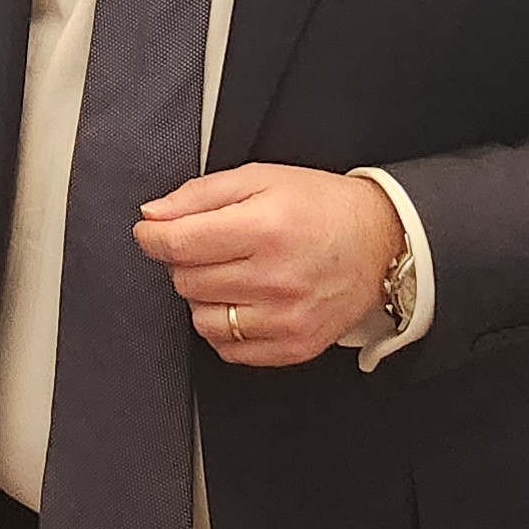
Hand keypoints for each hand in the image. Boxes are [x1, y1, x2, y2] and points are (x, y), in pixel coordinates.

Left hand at [134, 165, 403, 368]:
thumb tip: (153, 216)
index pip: (180, 244)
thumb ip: (199, 195)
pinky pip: (228, 349)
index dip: (152, 238)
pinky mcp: (294, 347)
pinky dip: (224, 326)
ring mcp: (286, 318)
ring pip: (202, 318)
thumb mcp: (260, 179)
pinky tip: (244, 301)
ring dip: (203, 295)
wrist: (379, 242)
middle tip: (209, 246)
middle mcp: (276, 278)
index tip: (149, 232)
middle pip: (186, 281)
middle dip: (184, 261)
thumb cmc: (320, 206)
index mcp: (266, 228)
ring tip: (230, 274)